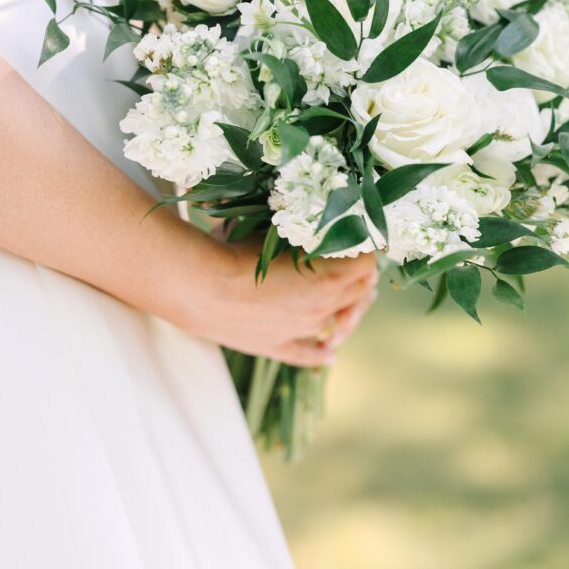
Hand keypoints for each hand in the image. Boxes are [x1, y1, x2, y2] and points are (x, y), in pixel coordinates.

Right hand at [189, 228, 378, 366]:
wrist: (201, 285)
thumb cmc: (237, 246)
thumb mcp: (275, 226)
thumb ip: (299, 224)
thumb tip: (310, 212)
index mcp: (329, 275)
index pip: (367, 263)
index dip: (366, 248)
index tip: (360, 238)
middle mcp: (322, 306)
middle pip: (358, 293)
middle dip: (360, 278)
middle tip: (354, 264)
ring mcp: (302, 330)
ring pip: (337, 324)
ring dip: (345, 312)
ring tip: (349, 305)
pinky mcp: (277, 346)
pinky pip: (307, 355)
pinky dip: (321, 354)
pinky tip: (331, 354)